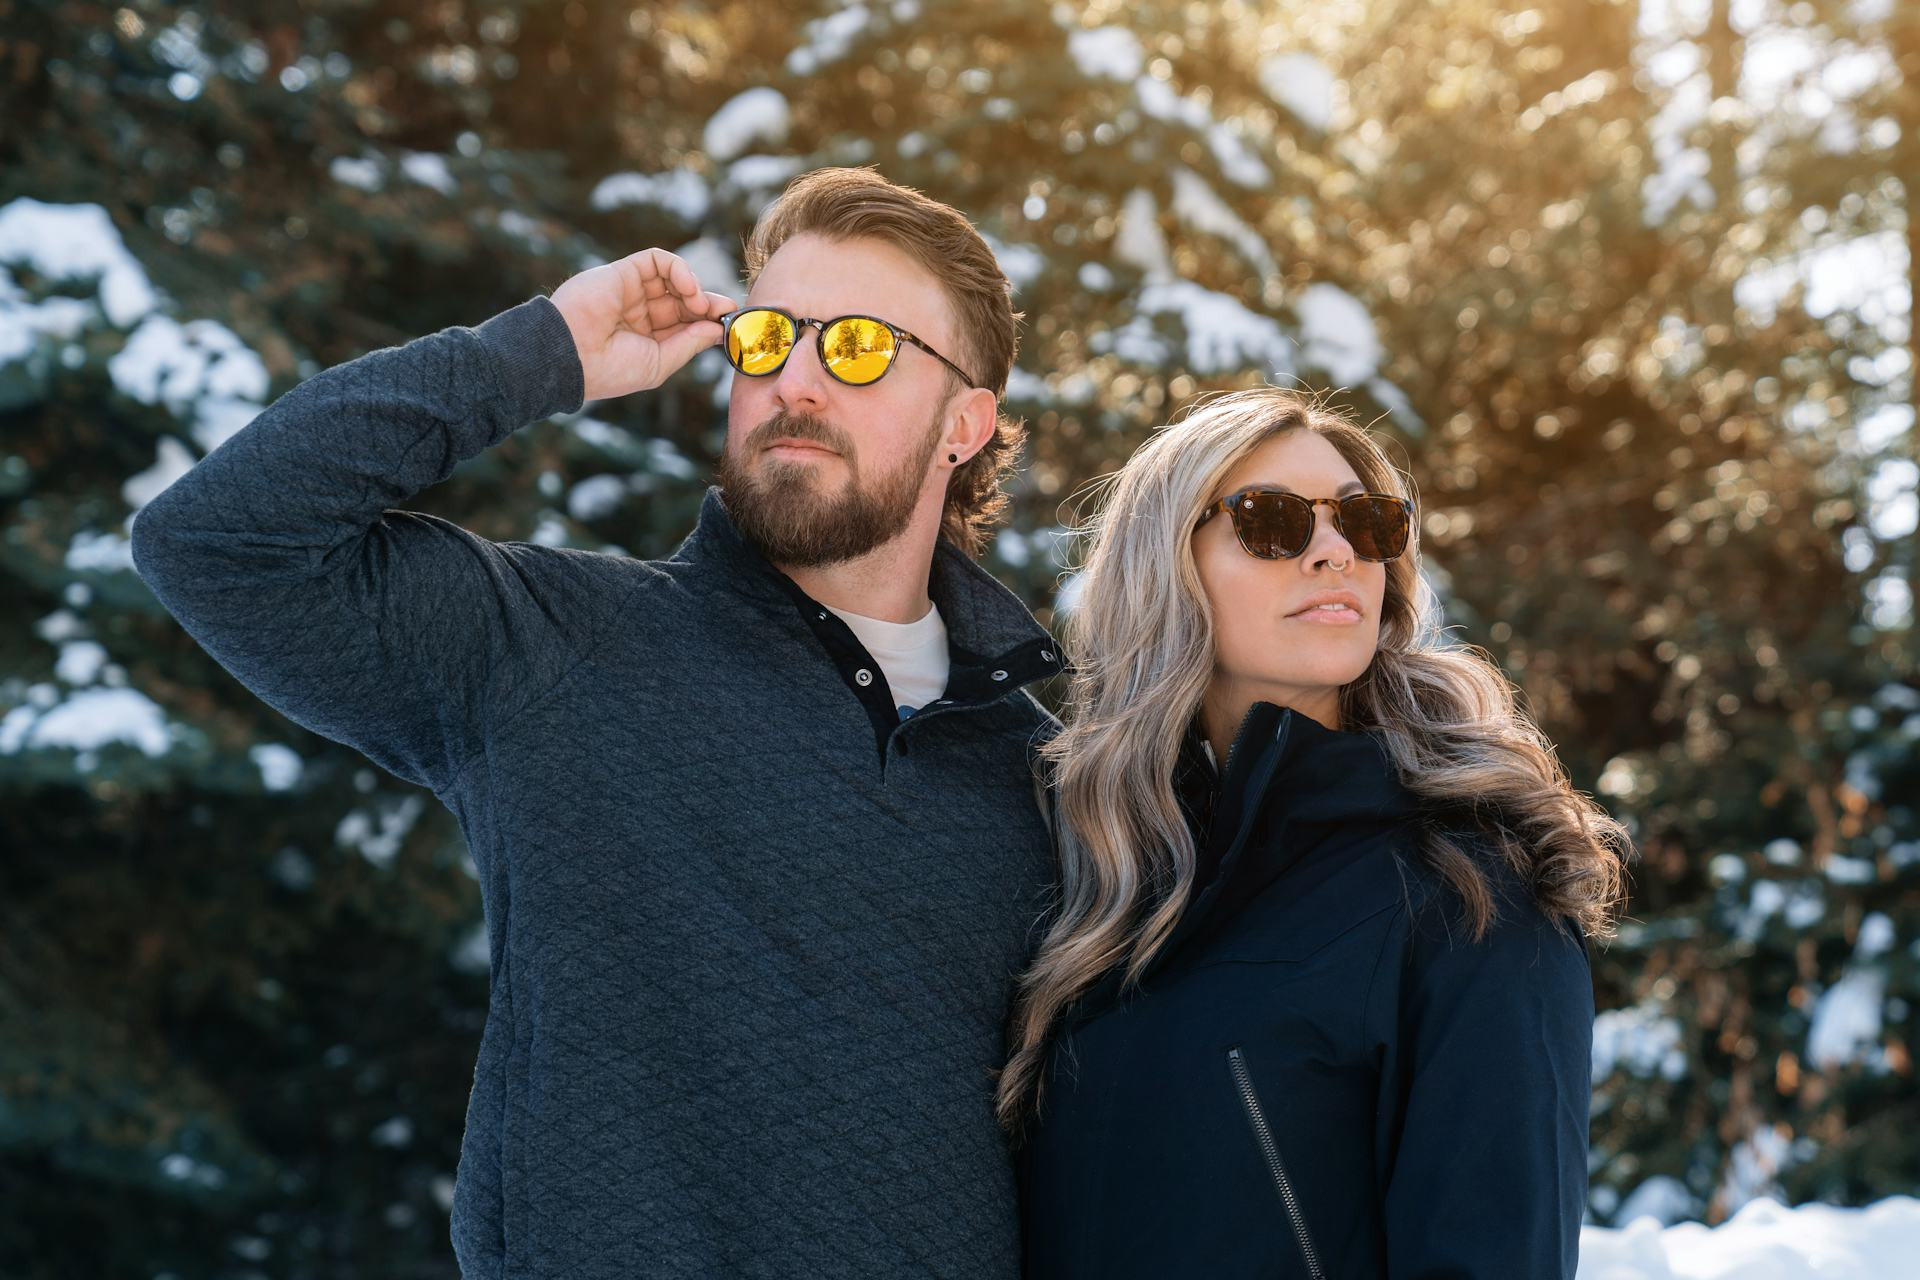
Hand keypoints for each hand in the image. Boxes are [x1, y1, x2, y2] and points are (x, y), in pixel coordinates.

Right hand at [549, 248, 736, 401]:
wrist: (571, 355)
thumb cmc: (611, 369)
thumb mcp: (659, 363)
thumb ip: (689, 343)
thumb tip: (716, 329)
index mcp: (647, 338)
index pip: (685, 323)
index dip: (708, 321)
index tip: (729, 324)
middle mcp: (640, 313)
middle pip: (683, 300)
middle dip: (707, 303)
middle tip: (726, 309)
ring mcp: (631, 291)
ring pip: (673, 278)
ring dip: (694, 288)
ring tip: (702, 304)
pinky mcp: (624, 272)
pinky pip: (658, 260)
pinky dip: (679, 269)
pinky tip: (688, 288)